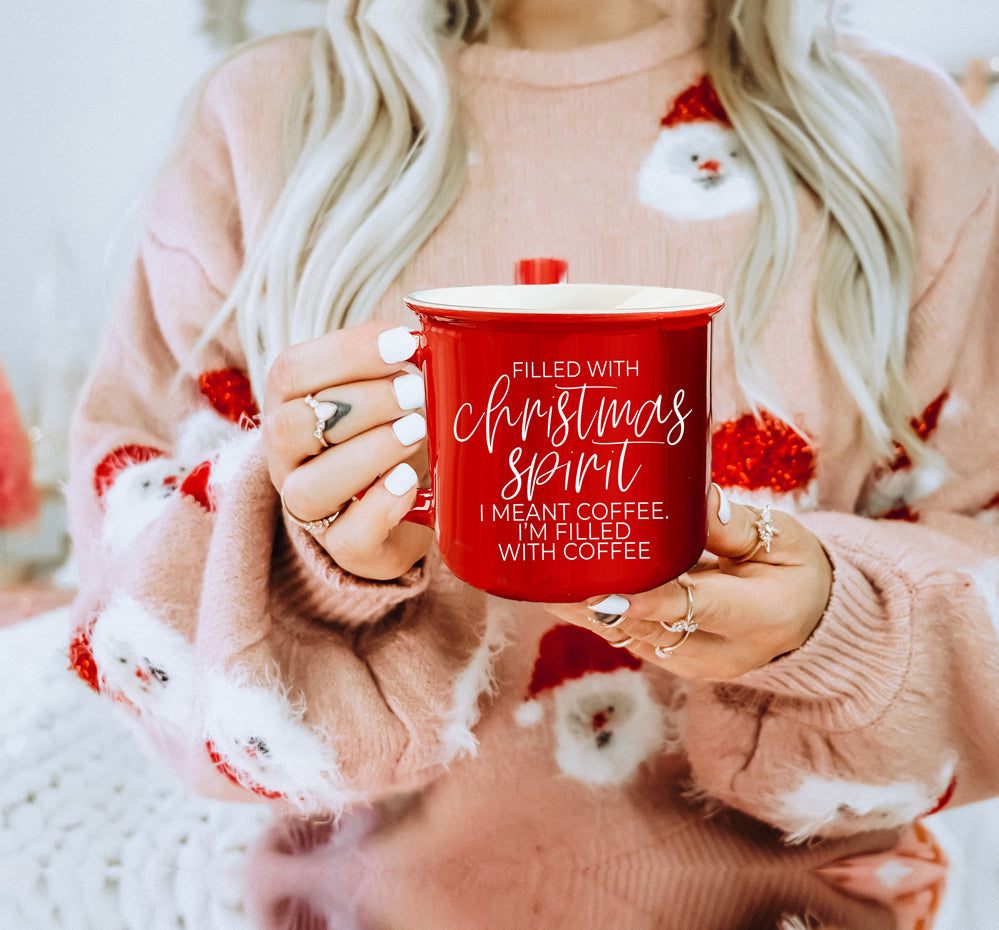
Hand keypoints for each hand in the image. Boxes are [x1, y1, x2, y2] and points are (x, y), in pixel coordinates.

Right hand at [262, 322, 433, 579]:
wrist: (404, 505)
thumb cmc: (391, 431)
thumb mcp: (387, 393)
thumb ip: (394, 368)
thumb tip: (422, 340)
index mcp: (289, 405)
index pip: (291, 371)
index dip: (346, 353)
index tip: (402, 343)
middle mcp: (286, 457)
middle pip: (294, 425)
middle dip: (362, 402)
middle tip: (415, 391)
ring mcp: (308, 507)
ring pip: (310, 488)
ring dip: (368, 453)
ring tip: (416, 432)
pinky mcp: (342, 547)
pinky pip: (348, 537)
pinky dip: (381, 506)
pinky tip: (408, 481)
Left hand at [543, 485, 832, 678]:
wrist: (806, 622)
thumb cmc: (795, 570)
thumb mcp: (785, 540)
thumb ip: (735, 525)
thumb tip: (693, 499)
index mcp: (760, 618)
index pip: (694, 609)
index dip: (646, 600)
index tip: (604, 588)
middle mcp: (719, 653)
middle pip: (646, 626)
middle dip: (595, 599)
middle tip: (550, 567)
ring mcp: (689, 662)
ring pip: (626, 635)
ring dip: (582, 607)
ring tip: (540, 572)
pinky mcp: (668, 658)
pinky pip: (624, 634)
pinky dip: (593, 610)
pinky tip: (558, 583)